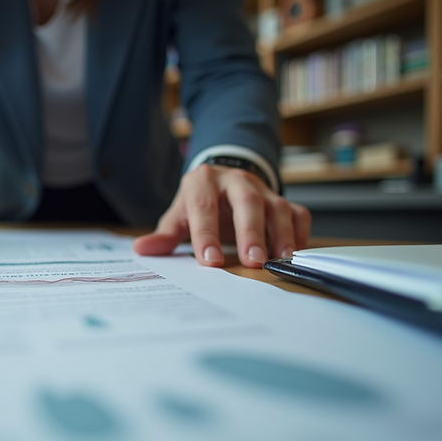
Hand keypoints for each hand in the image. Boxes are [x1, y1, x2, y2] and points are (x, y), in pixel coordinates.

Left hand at [133, 164, 310, 267]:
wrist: (225, 179)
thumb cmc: (200, 202)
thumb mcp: (179, 214)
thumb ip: (165, 234)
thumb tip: (142, 249)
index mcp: (203, 182)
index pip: (203, 206)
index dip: (206, 234)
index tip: (209, 261)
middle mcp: (236, 180)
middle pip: (247, 202)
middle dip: (251, 232)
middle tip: (252, 261)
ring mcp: (263, 189)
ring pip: (277, 206)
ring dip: (280, 234)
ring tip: (279, 260)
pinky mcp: (283, 199)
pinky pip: (298, 214)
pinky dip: (299, 234)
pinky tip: (293, 254)